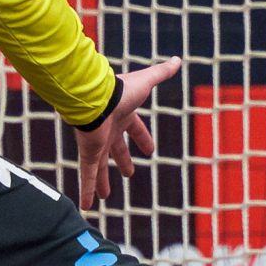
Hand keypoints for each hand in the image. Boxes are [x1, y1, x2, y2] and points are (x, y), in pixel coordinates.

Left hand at [75, 57, 182, 210]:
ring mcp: (96, 144)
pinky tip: (87, 206)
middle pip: (116, 150)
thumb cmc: (120, 90)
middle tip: (127, 174)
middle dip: (122, 162)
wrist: (94, 97)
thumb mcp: (146, 81)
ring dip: (102, 182)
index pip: (134, 130)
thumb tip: (178, 59)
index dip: (142, 139)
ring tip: (105, 197)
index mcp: (122, 116)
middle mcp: (108, 131)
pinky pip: (87, 176)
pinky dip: (86, 191)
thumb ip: (161, 72)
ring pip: (100, 168)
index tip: (149, 150)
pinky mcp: (89, 154)